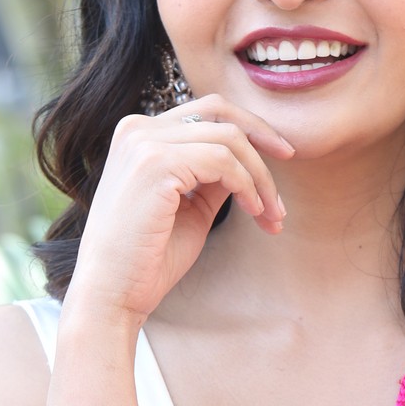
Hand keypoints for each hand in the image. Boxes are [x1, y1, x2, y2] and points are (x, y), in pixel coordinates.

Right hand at [62, 97, 294, 328]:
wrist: (112, 294)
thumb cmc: (148, 259)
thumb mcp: (192, 206)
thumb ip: (215, 176)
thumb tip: (252, 159)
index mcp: (139, 135)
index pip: (205, 112)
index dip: (249, 128)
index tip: (280, 155)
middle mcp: (137, 129)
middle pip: (219, 111)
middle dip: (262, 134)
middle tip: (291, 160)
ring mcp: (143, 143)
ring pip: (228, 138)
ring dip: (260, 176)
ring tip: (270, 213)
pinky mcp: (155, 163)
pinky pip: (223, 160)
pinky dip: (248, 185)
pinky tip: (254, 211)